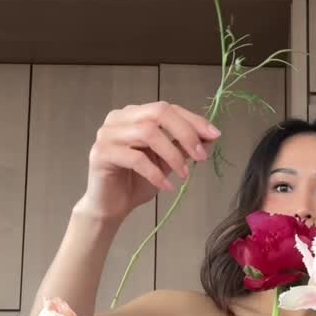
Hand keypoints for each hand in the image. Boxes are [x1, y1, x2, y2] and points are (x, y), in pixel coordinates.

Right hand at [79, 102, 220, 220]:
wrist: (110, 206)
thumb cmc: (136, 182)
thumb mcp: (166, 162)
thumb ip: (183, 147)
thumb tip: (210, 137)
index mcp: (134, 114)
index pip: (168, 109)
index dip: (193, 120)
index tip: (214, 135)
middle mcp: (119, 118)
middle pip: (158, 113)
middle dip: (185, 133)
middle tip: (201, 156)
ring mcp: (108, 134)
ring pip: (147, 133)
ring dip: (172, 154)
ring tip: (184, 174)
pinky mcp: (101, 154)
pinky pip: (134, 158)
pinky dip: (155, 173)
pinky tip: (166, 186)